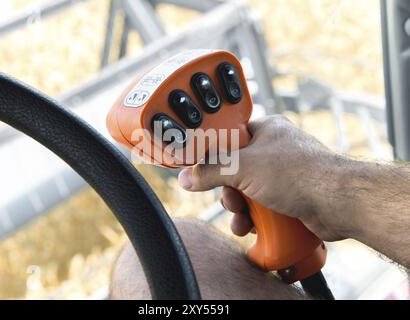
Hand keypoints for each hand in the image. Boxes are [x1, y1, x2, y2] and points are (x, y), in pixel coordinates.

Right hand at [178, 115, 354, 240]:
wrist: (338, 202)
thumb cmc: (298, 174)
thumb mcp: (243, 168)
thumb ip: (211, 171)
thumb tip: (187, 177)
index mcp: (266, 131)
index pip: (229, 139)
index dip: (215, 157)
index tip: (204, 171)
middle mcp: (275, 150)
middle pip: (236, 171)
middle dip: (229, 192)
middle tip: (231, 201)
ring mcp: (284, 175)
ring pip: (249, 192)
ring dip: (240, 210)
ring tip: (242, 221)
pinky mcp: (291, 196)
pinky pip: (263, 206)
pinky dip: (255, 218)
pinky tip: (253, 228)